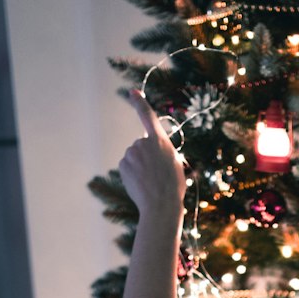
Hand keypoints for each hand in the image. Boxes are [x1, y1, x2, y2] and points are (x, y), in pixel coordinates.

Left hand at [118, 89, 185, 217]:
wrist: (161, 205)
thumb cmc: (173, 187)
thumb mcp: (175, 164)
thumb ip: (163, 152)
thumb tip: (152, 152)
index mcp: (160, 141)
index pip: (148, 116)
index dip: (140, 103)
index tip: (132, 92)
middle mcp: (144, 142)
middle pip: (142, 145)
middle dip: (147, 156)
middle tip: (157, 174)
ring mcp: (132, 152)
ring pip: (134, 157)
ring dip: (140, 166)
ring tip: (150, 181)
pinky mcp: (123, 163)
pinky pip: (127, 166)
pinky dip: (132, 174)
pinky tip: (140, 184)